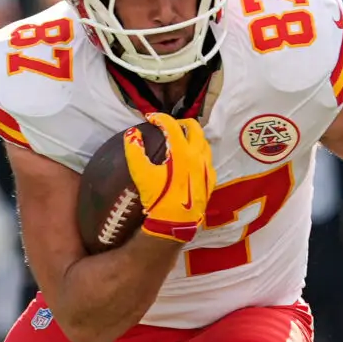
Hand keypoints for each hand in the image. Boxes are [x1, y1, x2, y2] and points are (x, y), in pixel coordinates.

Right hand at [123, 113, 213, 242]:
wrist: (176, 223)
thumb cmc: (158, 198)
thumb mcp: (141, 174)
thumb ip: (134, 151)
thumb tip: (132, 134)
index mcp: (182, 151)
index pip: (172, 125)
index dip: (159, 118)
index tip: (150, 119)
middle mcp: (198, 156)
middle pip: (195, 128)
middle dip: (181, 122)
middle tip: (169, 125)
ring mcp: (207, 168)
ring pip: (204, 143)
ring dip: (193, 136)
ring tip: (181, 139)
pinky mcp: (210, 180)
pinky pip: (208, 159)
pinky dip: (199, 153)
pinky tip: (191, 159)